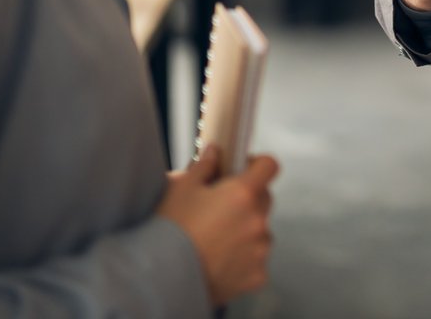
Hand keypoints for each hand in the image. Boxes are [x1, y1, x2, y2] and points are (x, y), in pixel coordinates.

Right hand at [157, 147, 278, 306]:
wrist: (161, 279)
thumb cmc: (169, 230)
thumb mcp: (180, 188)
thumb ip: (203, 166)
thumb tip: (215, 152)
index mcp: (243, 194)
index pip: (269, 166)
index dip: (257, 165)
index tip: (243, 170)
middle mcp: (258, 221)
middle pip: (264, 199)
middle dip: (247, 199)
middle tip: (219, 208)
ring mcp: (260, 250)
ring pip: (261, 231)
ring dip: (246, 231)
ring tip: (215, 240)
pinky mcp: (256, 276)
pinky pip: (256, 260)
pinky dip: (243, 260)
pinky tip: (218, 261)